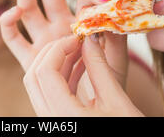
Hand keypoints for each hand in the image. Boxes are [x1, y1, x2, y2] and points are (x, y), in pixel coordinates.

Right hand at [0, 0, 111, 70]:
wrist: (97, 103)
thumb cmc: (109, 76)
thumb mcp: (116, 48)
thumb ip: (111, 24)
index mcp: (82, 21)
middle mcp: (60, 26)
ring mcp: (43, 40)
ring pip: (29, 8)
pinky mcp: (29, 57)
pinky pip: (12, 39)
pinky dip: (7, 24)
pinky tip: (13, 12)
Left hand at [22, 35, 142, 116]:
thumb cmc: (129, 134)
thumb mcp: (117, 102)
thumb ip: (100, 67)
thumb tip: (90, 39)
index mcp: (63, 117)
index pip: (45, 71)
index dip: (58, 48)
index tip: (78, 38)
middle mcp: (50, 122)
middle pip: (34, 76)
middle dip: (53, 52)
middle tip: (76, 41)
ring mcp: (51, 123)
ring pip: (38, 85)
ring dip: (56, 64)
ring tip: (81, 50)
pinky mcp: (57, 123)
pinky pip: (49, 95)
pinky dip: (61, 78)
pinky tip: (81, 67)